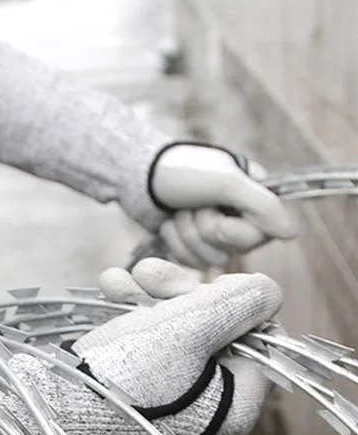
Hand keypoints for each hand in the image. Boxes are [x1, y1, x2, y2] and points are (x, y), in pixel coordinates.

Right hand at [55, 258, 281, 434]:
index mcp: (234, 409)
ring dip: (149, 296)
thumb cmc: (124, 375)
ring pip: (177, 333)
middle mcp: (208, 412)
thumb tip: (269, 291)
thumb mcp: (190, 326)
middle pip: (216, 332)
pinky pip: (148, 347)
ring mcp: (171, 406)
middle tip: (150, 271)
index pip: (260, 343)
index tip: (206, 284)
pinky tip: (109, 291)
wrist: (50, 408)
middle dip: (180, 293)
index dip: (237, 304)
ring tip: (118, 280)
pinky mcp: (136, 397)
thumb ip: (242, 302)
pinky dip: (130, 317)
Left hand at [148, 142, 297, 269]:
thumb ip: (263, 206)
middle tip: (192, 205)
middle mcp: (241, 219)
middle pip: (230, 251)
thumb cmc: (185, 172)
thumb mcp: (227, 182)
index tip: (213, 208)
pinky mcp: (193, 246)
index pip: (259, 236)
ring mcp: (216, 235)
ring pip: (208, 260)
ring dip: (186, 235)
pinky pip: (189, 262)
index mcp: (256, 198)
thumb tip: (292, 234)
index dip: (229, 230)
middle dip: (202, 228)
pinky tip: (169, 223)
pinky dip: (174, 242)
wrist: (142, 176)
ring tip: (179, 210)